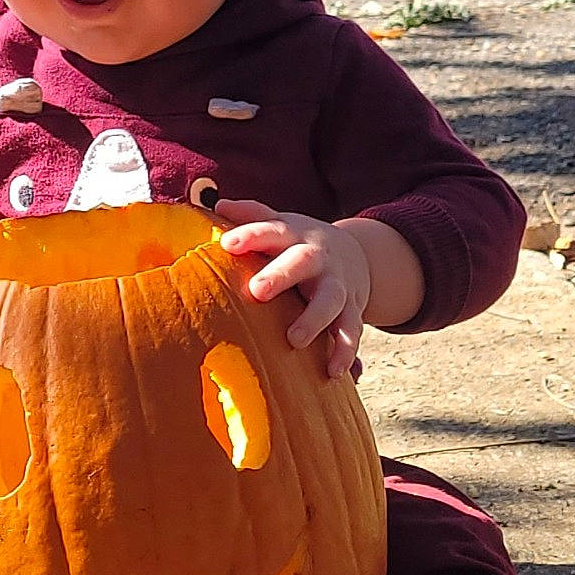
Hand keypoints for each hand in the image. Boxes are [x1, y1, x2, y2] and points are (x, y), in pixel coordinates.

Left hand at [215, 198, 370, 378]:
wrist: (356, 255)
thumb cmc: (298, 244)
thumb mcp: (280, 225)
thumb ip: (252, 216)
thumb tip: (218, 203)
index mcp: (294, 235)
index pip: (271, 230)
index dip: (251, 235)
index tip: (228, 244)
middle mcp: (317, 257)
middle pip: (302, 262)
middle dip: (281, 275)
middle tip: (257, 291)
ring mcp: (337, 284)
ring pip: (331, 300)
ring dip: (314, 319)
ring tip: (294, 340)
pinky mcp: (352, 310)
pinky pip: (351, 332)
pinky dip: (345, 351)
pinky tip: (334, 371)